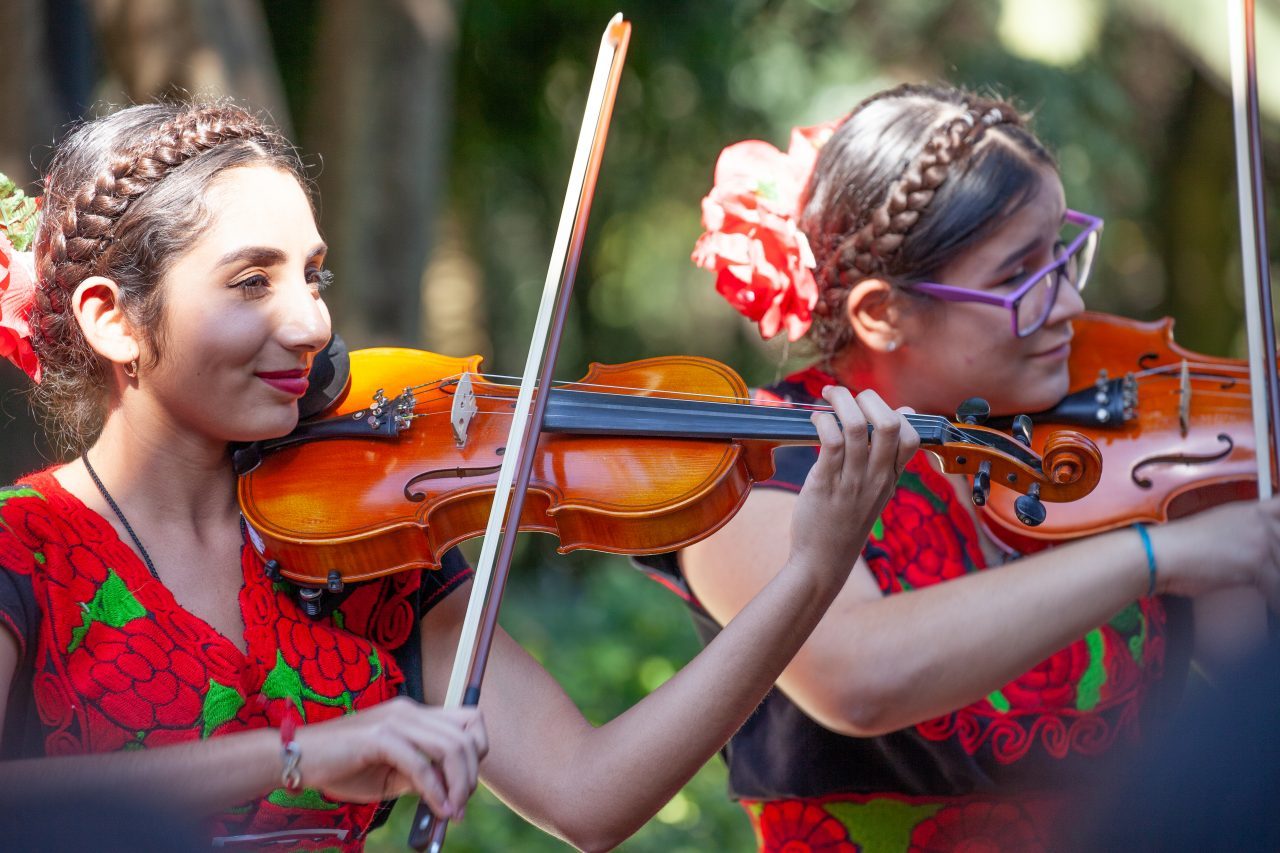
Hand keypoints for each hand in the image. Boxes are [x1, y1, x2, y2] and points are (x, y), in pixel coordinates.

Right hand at [292, 697, 487, 818]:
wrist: (297, 757)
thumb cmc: (341, 767)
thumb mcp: (390, 774)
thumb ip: (419, 775)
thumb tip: (449, 791)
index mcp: (414, 714)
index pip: (468, 719)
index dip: (477, 749)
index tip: (467, 781)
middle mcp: (410, 711)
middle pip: (466, 734)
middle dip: (471, 774)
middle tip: (461, 805)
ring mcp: (395, 721)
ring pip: (450, 747)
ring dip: (459, 784)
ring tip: (451, 811)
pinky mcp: (379, 738)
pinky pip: (420, 765)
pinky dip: (434, 790)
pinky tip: (436, 809)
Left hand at [787, 386, 918, 584]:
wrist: (824, 561)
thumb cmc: (845, 523)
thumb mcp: (874, 493)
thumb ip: (885, 461)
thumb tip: (898, 417)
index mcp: (890, 479)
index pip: (912, 437)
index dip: (897, 413)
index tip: (874, 408)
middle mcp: (876, 478)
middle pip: (890, 424)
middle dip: (869, 398)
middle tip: (848, 396)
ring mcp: (853, 481)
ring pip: (857, 426)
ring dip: (841, 401)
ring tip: (827, 397)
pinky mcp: (826, 483)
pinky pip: (831, 440)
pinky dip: (823, 421)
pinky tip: (815, 420)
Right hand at [1153, 497, 1279, 607]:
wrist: (1161, 553)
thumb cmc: (1183, 547)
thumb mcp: (1221, 528)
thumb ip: (1249, 534)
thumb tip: (1264, 553)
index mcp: (1254, 511)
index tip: (1277, 544)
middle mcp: (1261, 522)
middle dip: (1278, 562)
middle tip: (1270, 573)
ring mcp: (1261, 541)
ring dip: (1275, 579)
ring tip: (1268, 588)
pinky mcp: (1256, 563)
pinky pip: (1276, 588)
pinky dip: (1273, 600)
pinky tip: (1269, 604)